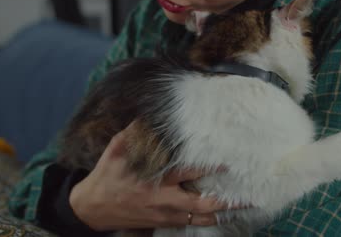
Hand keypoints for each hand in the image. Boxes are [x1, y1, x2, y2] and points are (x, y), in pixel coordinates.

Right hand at [69, 125, 228, 230]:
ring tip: (243, 206)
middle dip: (226, 201)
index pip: (188, 173)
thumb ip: (135, 133)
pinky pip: (190, 225)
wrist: (92, 208)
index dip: (209, 167)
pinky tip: (220, 214)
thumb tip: (148, 114)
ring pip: (199, 218)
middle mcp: (163, 199)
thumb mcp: (117, 149)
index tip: (228, 162)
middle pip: (201, 203)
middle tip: (249, 195)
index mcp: (155, 179)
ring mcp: (164, 214)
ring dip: (221, 213)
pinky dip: (206, 220)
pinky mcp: (162, 223)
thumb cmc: (107, 175)